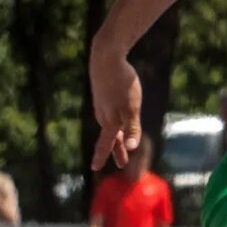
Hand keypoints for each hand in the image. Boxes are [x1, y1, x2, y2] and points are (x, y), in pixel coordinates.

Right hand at [90, 52, 144, 168]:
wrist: (106, 58)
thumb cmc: (122, 83)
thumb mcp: (132, 108)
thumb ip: (132, 128)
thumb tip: (132, 148)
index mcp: (110, 120)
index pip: (106, 143)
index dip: (103, 156)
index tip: (94, 168)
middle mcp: (103, 114)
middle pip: (110, 137)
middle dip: (116, 150)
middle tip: (121, 163)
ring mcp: (102, 104)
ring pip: (110, 125)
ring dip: (116, 137)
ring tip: (122, 144)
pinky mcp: (104, 95)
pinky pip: (109, 113)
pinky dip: (114, 123)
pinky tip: (114, 119)